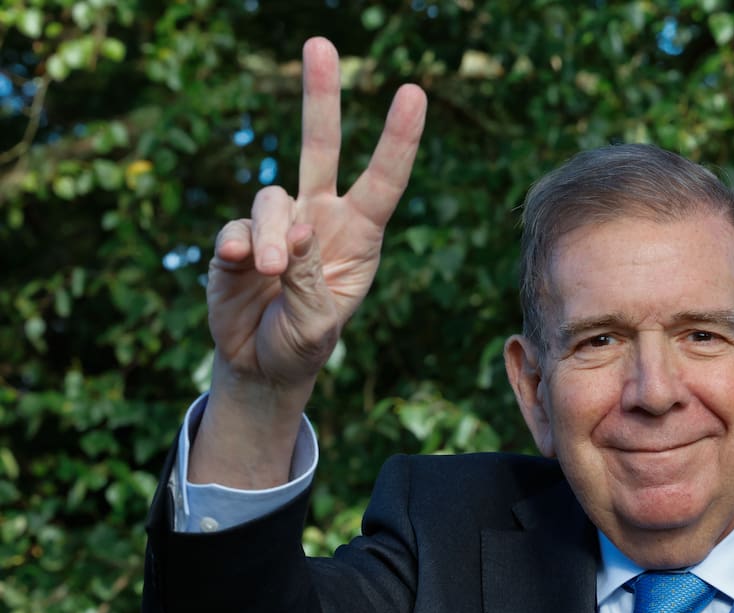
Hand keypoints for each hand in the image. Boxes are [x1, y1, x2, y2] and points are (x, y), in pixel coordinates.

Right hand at [207, 37, 426, 390]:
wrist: (261, 364)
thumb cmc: (304, 342)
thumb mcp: (319, 321)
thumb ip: (311, 278)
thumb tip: (296, 228)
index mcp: (359, 236)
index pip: (384, 181)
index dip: (397, 139)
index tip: (412, 92)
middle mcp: (320, 217)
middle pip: (321, 147)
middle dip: (321, 96)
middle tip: (320, 43)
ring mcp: (278, 224)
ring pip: (272, 198)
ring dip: (272, 233)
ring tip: (273, 272)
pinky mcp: (237, 238)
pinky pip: (236, 227)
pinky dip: (239, 245)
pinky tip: (240, 265)